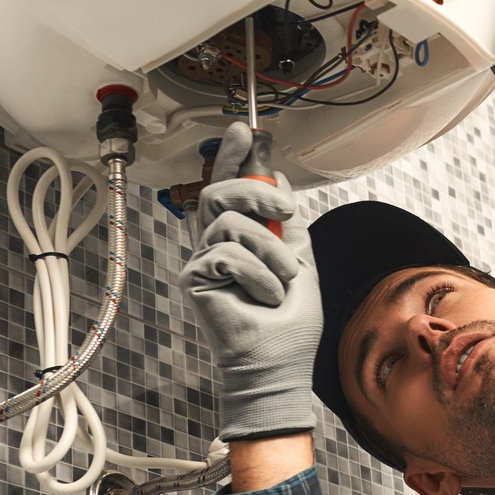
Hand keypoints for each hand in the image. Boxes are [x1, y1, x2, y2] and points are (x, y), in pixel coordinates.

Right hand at [181, 123, 320, 441]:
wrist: (278, 364)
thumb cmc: (288, 323)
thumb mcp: (300, 262)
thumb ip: (287, 225)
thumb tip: (278, 179)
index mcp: (240, 239)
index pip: (231, 188)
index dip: (236, 158)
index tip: (247, 130)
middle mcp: (215, 245)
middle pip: (221, 193)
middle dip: (257, 192)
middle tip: (286, 212)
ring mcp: (202, 261)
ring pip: (231, 223)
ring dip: (272, 254)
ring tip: (281, 284)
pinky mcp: (195, 279)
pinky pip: (228, 255)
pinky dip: (259, 276)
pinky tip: (263, 299)